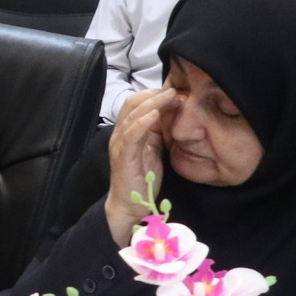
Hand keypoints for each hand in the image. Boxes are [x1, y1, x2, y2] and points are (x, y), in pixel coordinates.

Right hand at [105, 86, 174, 245]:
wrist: (130, 204)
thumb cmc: (142, 178)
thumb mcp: (153, 150)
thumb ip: (157, 133)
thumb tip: (170, 115)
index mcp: (127, 131)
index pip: (136, 104)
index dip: (154, 95)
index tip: (175, 92)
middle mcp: (120, 134)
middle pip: (132, 104)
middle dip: (154, 94)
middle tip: (175, 91)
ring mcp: (120, 144)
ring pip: (132, 115)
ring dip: (152, 104)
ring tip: (170, 97)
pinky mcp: (123, 156)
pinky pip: (131, 135)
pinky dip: (142, 122)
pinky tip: (155, 115)